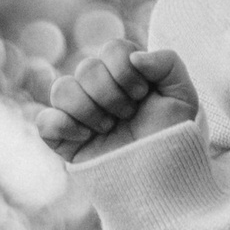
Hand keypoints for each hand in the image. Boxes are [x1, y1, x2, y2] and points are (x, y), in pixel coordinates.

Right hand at [36, 46, 197, 163]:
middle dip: (112, 95)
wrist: (162, 180)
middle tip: (128, 116)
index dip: (125, 71)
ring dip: (89, 110)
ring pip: (62, 89)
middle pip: (87, 67)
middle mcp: (100, 91)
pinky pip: (45, 121)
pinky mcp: (65, 140)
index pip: (113, 49)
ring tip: (108, 129)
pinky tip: (86, 138)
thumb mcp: (183, 97)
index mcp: (126, 76)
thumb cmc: (174, 139)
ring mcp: (80, 115)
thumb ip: (168, 63)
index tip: (142, 95)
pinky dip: (63, 126)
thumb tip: (134, 57)